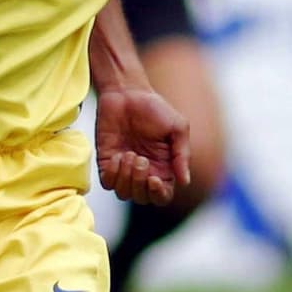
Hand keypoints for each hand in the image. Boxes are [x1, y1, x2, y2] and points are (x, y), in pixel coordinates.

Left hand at [95, 87, 189, 205]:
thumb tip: (184, 181)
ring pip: (124, 194)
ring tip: (129, 155)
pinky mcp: (106, 162)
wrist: (126, 93)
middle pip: (142, 198)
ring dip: (127, 178)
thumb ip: (182, 155)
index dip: (158, 194)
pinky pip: (108, 183)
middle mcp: (143, 173)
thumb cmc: (155, 108)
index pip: (162, 196)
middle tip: (141, 159)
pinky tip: (118, 156)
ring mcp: (124, 169)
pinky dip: (113, 174)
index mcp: (163, 168)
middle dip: (140, 184)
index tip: (154, 179)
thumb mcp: (177, 128)